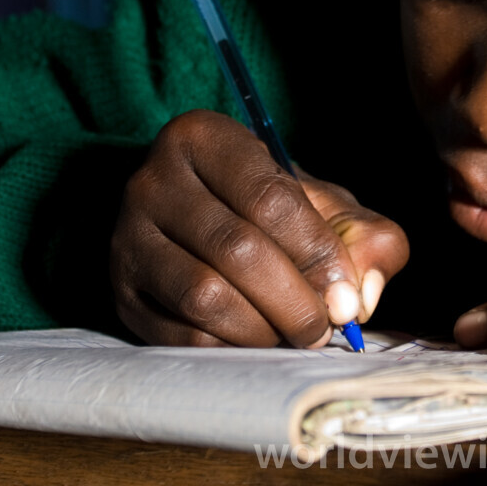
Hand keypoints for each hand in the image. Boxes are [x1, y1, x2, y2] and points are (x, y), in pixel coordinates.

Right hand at [110, 110, 408, 346]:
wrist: (202, 217)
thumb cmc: (270, 209)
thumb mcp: (323, 202)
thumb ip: (365, 236)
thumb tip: (363, 295)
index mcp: (204, 138)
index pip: (269, 198)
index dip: (317, 253)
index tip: (346, 295)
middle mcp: (153, 181)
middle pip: (236, 249)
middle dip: (294, 300)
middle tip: (324, 327)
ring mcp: (128, 238)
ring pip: (203, 295)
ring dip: (263, 329)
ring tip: (293, 335)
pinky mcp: (121, 292)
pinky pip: (180, 334)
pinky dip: (230, 347)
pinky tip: (258, 340)